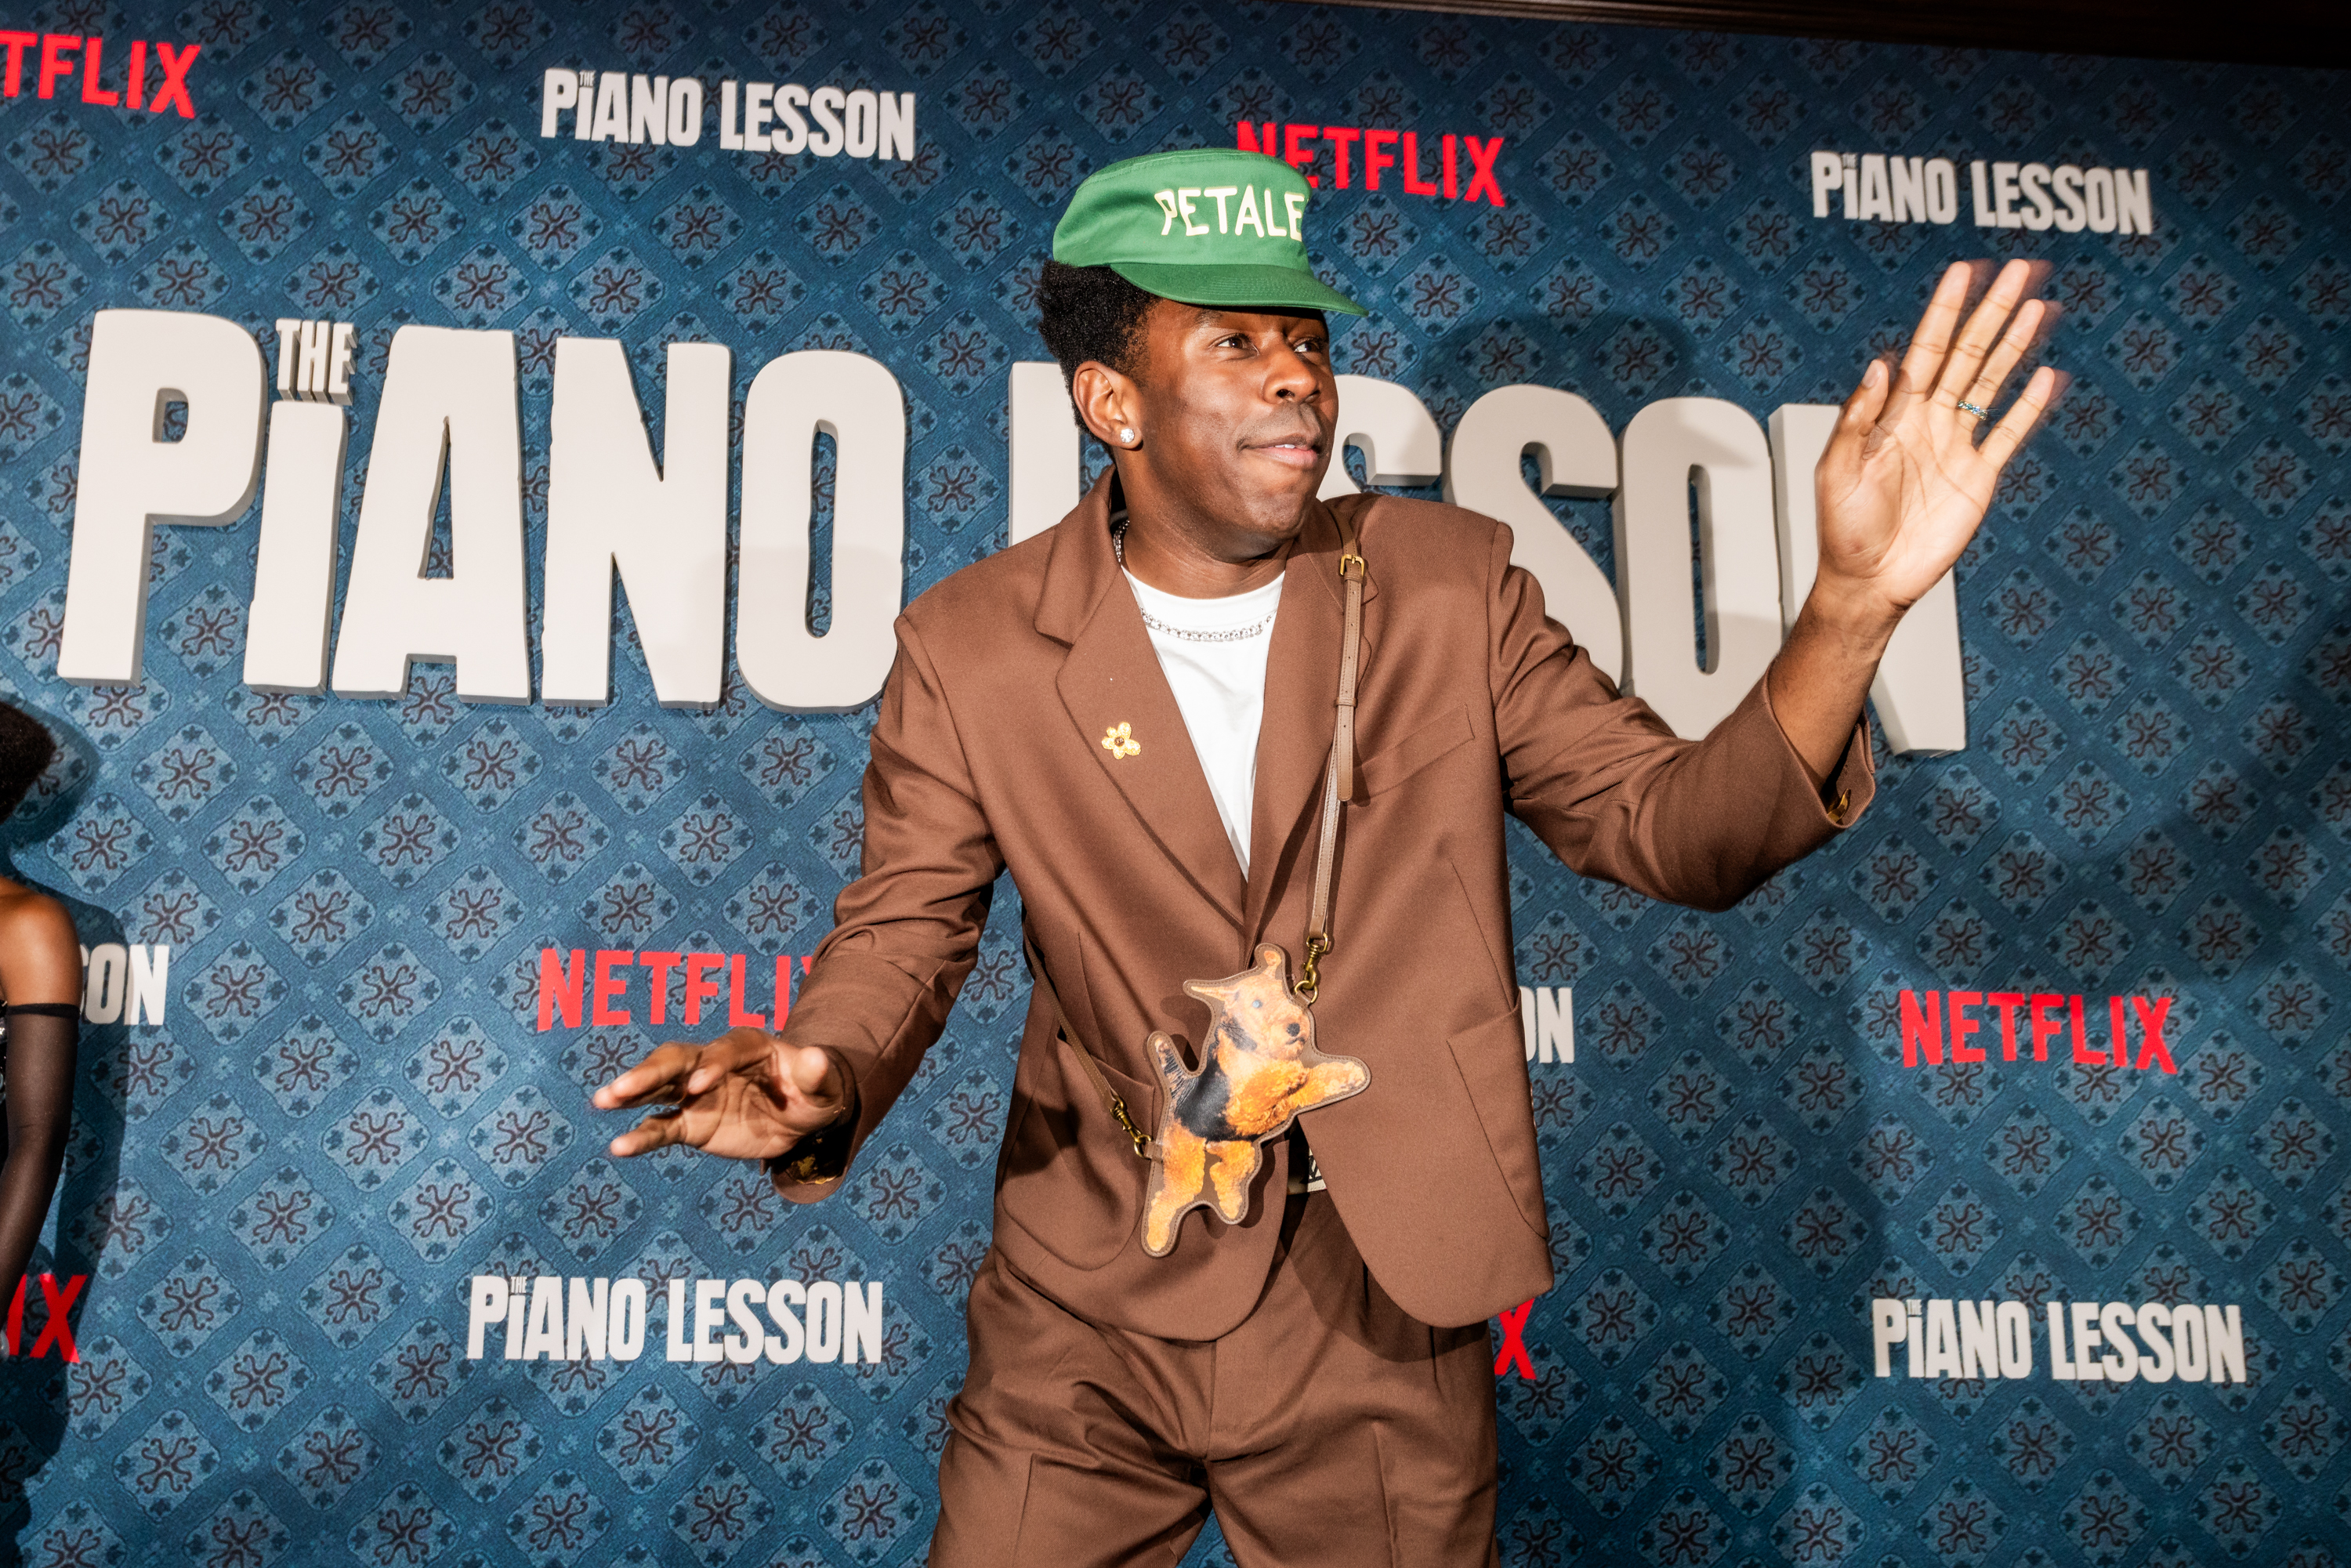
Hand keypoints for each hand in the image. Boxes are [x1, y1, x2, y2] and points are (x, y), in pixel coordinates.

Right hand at [592, 1029, 852, 1160]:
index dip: (712, 1065)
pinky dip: (641, 1138)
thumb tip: (818, 1057)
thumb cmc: (813, 1095)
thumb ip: (817, 1075)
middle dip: (651, 1072)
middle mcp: (712, 1064)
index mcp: (747, 1046)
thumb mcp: (824, 1088)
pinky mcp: (689, 1123)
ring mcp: (695, 1093)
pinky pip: (661, 1128)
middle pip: (676, 1061)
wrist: (799, 1120)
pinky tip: (619, 1148)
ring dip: (631, 1093)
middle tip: (623, 1088)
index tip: (698, 1086)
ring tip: (603, 1101)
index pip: (724, 1051)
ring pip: (658, 1088)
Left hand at [1812, 258, 2062, 636]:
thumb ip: (1857, 419)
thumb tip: (1881, 365)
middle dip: (1991, 312)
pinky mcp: (1978, 476)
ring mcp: (1956, 445)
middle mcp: (1927, 421)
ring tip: (2037, 306)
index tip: (1963, 273)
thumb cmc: (1843, 531)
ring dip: (2015, 345)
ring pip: (1991, 382)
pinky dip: (2029, 405)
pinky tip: (2048, 374)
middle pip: (1966, 354)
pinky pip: (2008, 433)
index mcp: (1892, 415)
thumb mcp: (1836, 472)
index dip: (1944, 311)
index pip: (1925, 349)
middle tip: (2018, 271)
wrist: (1870, 581)